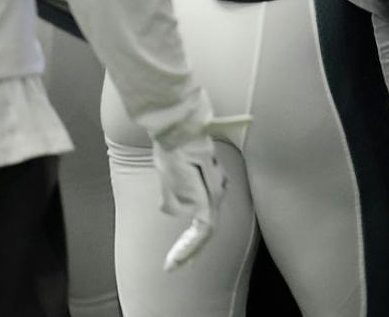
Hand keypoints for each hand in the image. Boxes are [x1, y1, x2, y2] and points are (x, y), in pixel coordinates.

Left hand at [152, 115, 248, 270]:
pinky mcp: (207, 177)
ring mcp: (215, 182)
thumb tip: (180, 212)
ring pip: (206, 217)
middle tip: (173, 266)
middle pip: (207, 228)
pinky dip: (194, 223)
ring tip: (180, 253)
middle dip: (191, 250)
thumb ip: (178, 197)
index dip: (188, 250)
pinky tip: (187, 228)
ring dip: (193, 238)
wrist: (177, 121)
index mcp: (210, 191)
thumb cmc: (174, 146)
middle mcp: (218, 189)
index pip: (203, 231)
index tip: (171, 265)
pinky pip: (203, 206)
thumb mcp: (171, 174)